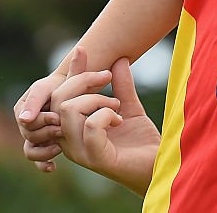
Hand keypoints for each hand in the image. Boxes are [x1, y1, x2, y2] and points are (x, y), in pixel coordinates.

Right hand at [15, 69, 67, 171]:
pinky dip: (42, 164)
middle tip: (62, 132)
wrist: (78, 94)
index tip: (57, 118)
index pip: (27, 116)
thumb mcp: (68, 78)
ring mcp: (32, 136)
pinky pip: (36, 160)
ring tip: (60, 147)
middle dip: (46, 132)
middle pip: (29, 133)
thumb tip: (69, 67)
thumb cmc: (73, 83)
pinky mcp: (41, 147)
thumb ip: (70, 72)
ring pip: (30, 149)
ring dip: (44, 150)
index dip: (42, 118)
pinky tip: (54, 167)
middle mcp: (24, 121)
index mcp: (25, 104)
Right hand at [55, 48, 160, 195]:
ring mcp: (79, 151)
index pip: (60, 96)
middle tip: (108, 80)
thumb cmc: (141, 143)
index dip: (70, 71)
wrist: (158, 167)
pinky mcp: (94, 158)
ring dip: (96, 99)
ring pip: (69, 109)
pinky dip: (106, 114)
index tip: (81, 49)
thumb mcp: (130, 107)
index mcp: (73, 127)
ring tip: (116, 107)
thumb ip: (122, 87)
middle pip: (58, 99)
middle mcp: (69, 140)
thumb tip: (119, 60)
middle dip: (84, 80)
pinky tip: (119, 119)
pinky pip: (89, 125)